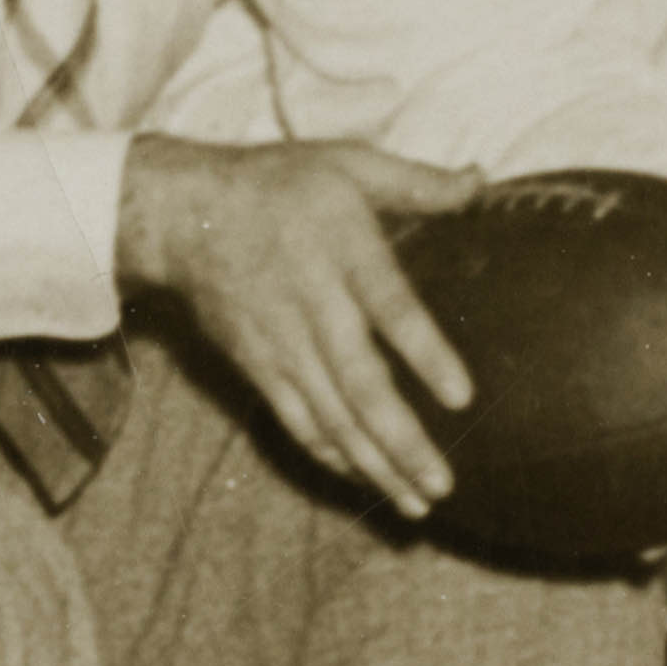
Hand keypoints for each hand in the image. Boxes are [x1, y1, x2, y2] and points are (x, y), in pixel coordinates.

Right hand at [115, 135, 484, 517]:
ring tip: (417, 502)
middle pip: (360, 385)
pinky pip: (296, 421)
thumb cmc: (279, 184)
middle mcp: (314, 306)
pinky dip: (330, 455)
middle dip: (401, 441)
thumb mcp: (348, 163)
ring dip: (374, 463)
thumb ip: (417, 181)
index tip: (461, 398)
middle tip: (443, 484)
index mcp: (345, 252)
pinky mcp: (258, 366)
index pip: (391, 309)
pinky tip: (366, 480)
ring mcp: (282, 344)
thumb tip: (482, 181)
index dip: (425, 354)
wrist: (184, 214)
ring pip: (330, 417)